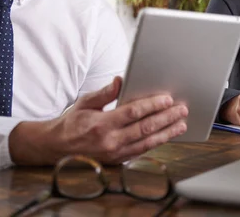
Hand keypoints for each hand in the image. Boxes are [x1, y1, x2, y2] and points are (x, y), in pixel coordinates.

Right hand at [9, 77, 188, 165]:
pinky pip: (142, 151)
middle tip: (182, 109)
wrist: (57, 147)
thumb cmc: (73, 122)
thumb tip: (120, 79)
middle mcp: (110, 141)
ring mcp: (115, 153)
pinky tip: (168, 135)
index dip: (152, 105)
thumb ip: (105, 92)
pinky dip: (157, 142)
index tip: (168, 99)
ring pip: (147, 142)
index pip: (133, 113)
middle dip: (166, 118)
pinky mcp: (118, 160)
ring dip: (167, 132)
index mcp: (101, 124)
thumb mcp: (85, 102)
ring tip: (181, 124)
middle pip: (145, 128)